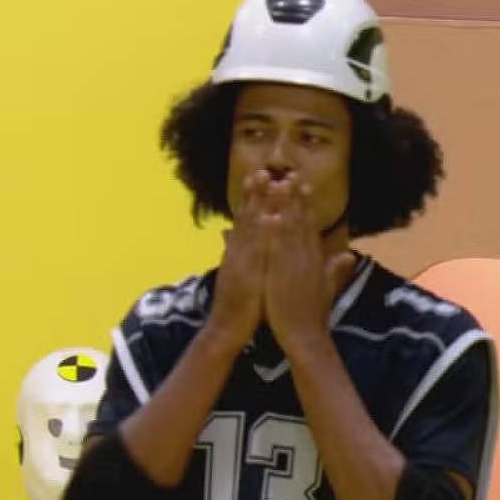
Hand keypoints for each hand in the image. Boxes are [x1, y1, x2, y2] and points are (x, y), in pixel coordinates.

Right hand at [205, 171, 273, 350]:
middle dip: (255, 193)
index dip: (253, 198)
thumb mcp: (239, 274)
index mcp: (240, 252)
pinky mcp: (247, 275)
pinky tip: (271, 218)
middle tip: (263, 169)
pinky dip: (263, 234)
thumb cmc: (241, 305)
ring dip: (258, 204)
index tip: (262, 176)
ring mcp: (241, 262)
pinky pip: (257, 251)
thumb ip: (236, 252)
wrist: (228, 330)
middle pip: (246, 217)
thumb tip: (229, 234)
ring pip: (251, 227)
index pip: (247, 220)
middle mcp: (238, 253)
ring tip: (266, 182)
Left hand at [262, 174, 355, 354]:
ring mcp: (295, 263)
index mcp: (315, 258)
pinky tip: (269, 215)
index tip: (301, 184)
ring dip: (284, 206)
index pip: (310, 225)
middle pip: (301, 220)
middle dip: (296, 196)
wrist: (306, 336)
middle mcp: (307, 256)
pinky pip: (277, 247)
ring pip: (289, 228)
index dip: (305, 203)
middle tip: (291, 174)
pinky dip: (274, 231)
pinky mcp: (282, 273)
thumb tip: (349, 254)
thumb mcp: (327, 288)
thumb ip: (336, 269)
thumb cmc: (314, 315)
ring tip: (280, 183)